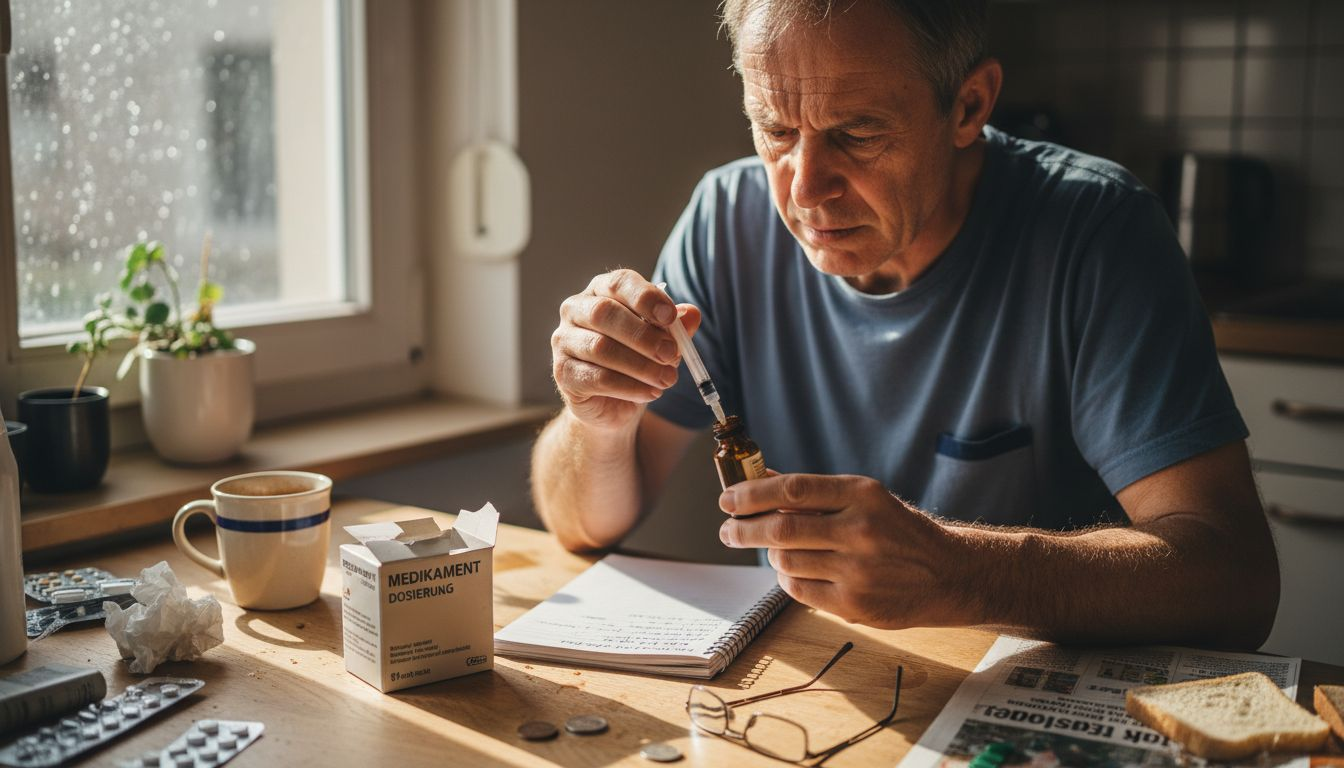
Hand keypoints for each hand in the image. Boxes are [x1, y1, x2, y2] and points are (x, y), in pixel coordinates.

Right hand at [551, 269, 700, 430]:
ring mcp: (564, 341)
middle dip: (643, 335)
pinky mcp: (562, 373)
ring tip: (667, 379)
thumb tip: (691, 314)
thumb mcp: (662, 343)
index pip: (619, 282)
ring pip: (601, 348)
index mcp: (601, 291)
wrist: (612, 404)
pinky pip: (597, 378)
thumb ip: (676, 328)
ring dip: (640, 366)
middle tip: (671, 354)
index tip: (670, 317)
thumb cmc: (636, 362)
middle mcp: (576, 310)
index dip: (645, 297)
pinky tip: (650, 393)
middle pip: (604, 313)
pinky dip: (629, 387)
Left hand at [717, 473, 977, 628]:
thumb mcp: (865, 497)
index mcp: (862, 495)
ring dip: (770, 554)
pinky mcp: (854, 604)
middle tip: (727, 530)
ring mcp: (858, 570)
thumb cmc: (897, 530)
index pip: (793, 489)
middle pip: (782, 528)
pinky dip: (787, 578)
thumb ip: (813, 491)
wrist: (947, 574)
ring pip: (786, 560)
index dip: (752, 493)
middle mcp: (860, 530)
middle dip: (744, 529)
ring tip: (775, 549)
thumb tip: (760, 477)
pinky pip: (798, 589)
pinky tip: (795, 570)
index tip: (727, 499)